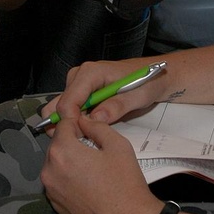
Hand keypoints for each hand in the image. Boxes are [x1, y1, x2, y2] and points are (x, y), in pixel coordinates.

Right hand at [40, 58, 167, 127]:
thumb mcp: (137, 96)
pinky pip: (71, 110)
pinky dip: (77, 122)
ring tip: (89, 135)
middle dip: (66, 125)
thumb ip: (116, 106)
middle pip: (59, 105)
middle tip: (84, 139)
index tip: (82, 138)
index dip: (71, 123)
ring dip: (71, 125)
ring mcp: (79, 84)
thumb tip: (95, 119)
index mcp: (91, 73)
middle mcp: (80, 76)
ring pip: (62, 109)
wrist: (154, 76)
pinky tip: (91, 128)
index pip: (68, 101)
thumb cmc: (148, 82)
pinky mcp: (82, 92)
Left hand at [42, 115, 163, 213]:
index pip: (63, 124)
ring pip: (56, 164)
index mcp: (62, 152)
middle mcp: (49, 171)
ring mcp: (51, 191)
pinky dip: (68, 177)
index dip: (76, 120)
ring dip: (69, 159)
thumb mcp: (117, 144)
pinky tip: (88, 183)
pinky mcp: (56, 206)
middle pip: (57, 144)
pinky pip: (58, 182)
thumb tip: (84, 121)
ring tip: (92, 166)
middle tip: (93, 146)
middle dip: (72, 141)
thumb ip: (96, 127)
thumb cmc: (125, 182)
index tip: (88, 124)